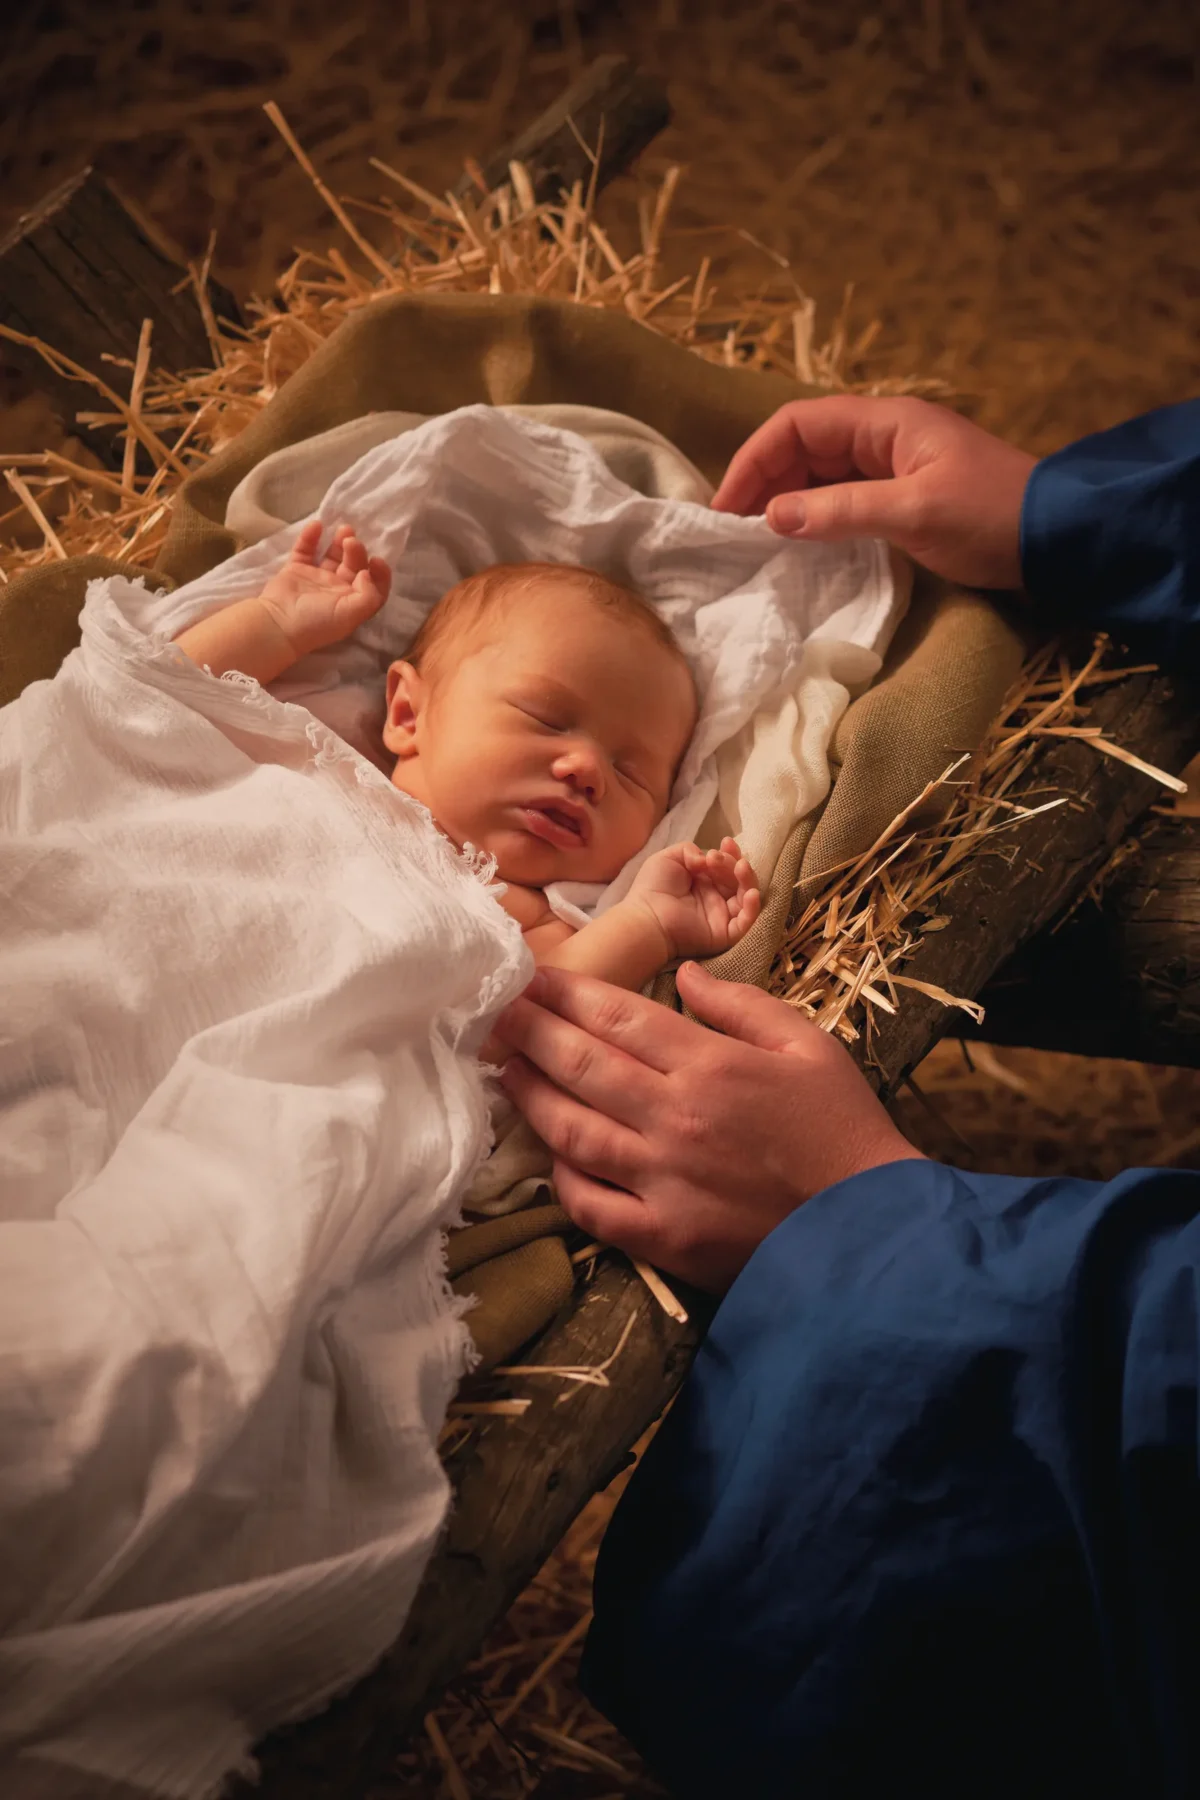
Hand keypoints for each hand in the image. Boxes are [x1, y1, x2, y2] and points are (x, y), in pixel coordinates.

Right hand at [257, 521, 390, 657]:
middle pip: (354, 565)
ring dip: (339, 542)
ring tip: (344, 529)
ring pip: (333, 556)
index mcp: (352, 603)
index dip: (380, 574)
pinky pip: (305, 550)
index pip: (373, 586)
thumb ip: (368, 595)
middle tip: (351, 540)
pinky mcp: (296, 570)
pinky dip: (310, 537)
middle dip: (357, 551)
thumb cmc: (317, 622)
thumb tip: (368, 573)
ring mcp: (316, 579)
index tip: (376, 560)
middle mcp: (336, 591)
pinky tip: (316, 525)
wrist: (278, 623)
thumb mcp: (350, 615)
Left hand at [493, 959, 920, 1291]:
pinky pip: (590, 1203)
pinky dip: (561, 1176)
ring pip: (571, 1129)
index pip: (618, 1016)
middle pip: (580, 1064)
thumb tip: (685, 973)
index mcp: (710, 1064)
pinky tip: (548, 1152)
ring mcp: (661, 1180)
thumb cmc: (843, 1130)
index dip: (566, 993)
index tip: (530, 976)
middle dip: (530, 1030)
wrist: (873, 1233)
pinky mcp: (660, 1236)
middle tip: (492, 1010)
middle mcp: (674, 1117)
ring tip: (502, 1068)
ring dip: (529, 1095)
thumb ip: (742, 1004)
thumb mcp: (809, 1045)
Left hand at [626, 837, 760, 961]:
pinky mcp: (725, 934)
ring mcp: (722, 916)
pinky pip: (746, 922)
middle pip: (737, 878)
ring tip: (741, 867)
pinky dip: (753, 908)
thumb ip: (690, 850)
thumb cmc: (652, 888)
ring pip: (746, 897)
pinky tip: (751, 893)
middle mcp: (715, 898)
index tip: (725, 843)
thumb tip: (708, 857)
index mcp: (703, 882)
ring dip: (748, 879)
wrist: (647, 917)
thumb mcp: (669, 858)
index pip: (726, 866)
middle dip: (733, 863)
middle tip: (716, 859)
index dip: (729, 853)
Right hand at [711, 395, 1035, 589]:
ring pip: (819, 476)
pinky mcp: (904, 501)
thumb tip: (771, 517)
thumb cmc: (991, 516)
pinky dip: (813, 520)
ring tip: (755, 543)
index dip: (755, 460)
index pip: (797, 424)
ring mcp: (894, 469)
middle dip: (762, 483)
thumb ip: (840, 512)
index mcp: (885, 422)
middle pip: (802, 448)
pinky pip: (841, 502)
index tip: (727, 508)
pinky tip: (797, 548)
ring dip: (784, 504)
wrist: (1060, 540)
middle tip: (733, 533)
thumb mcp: (914, 512)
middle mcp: (884, 437)